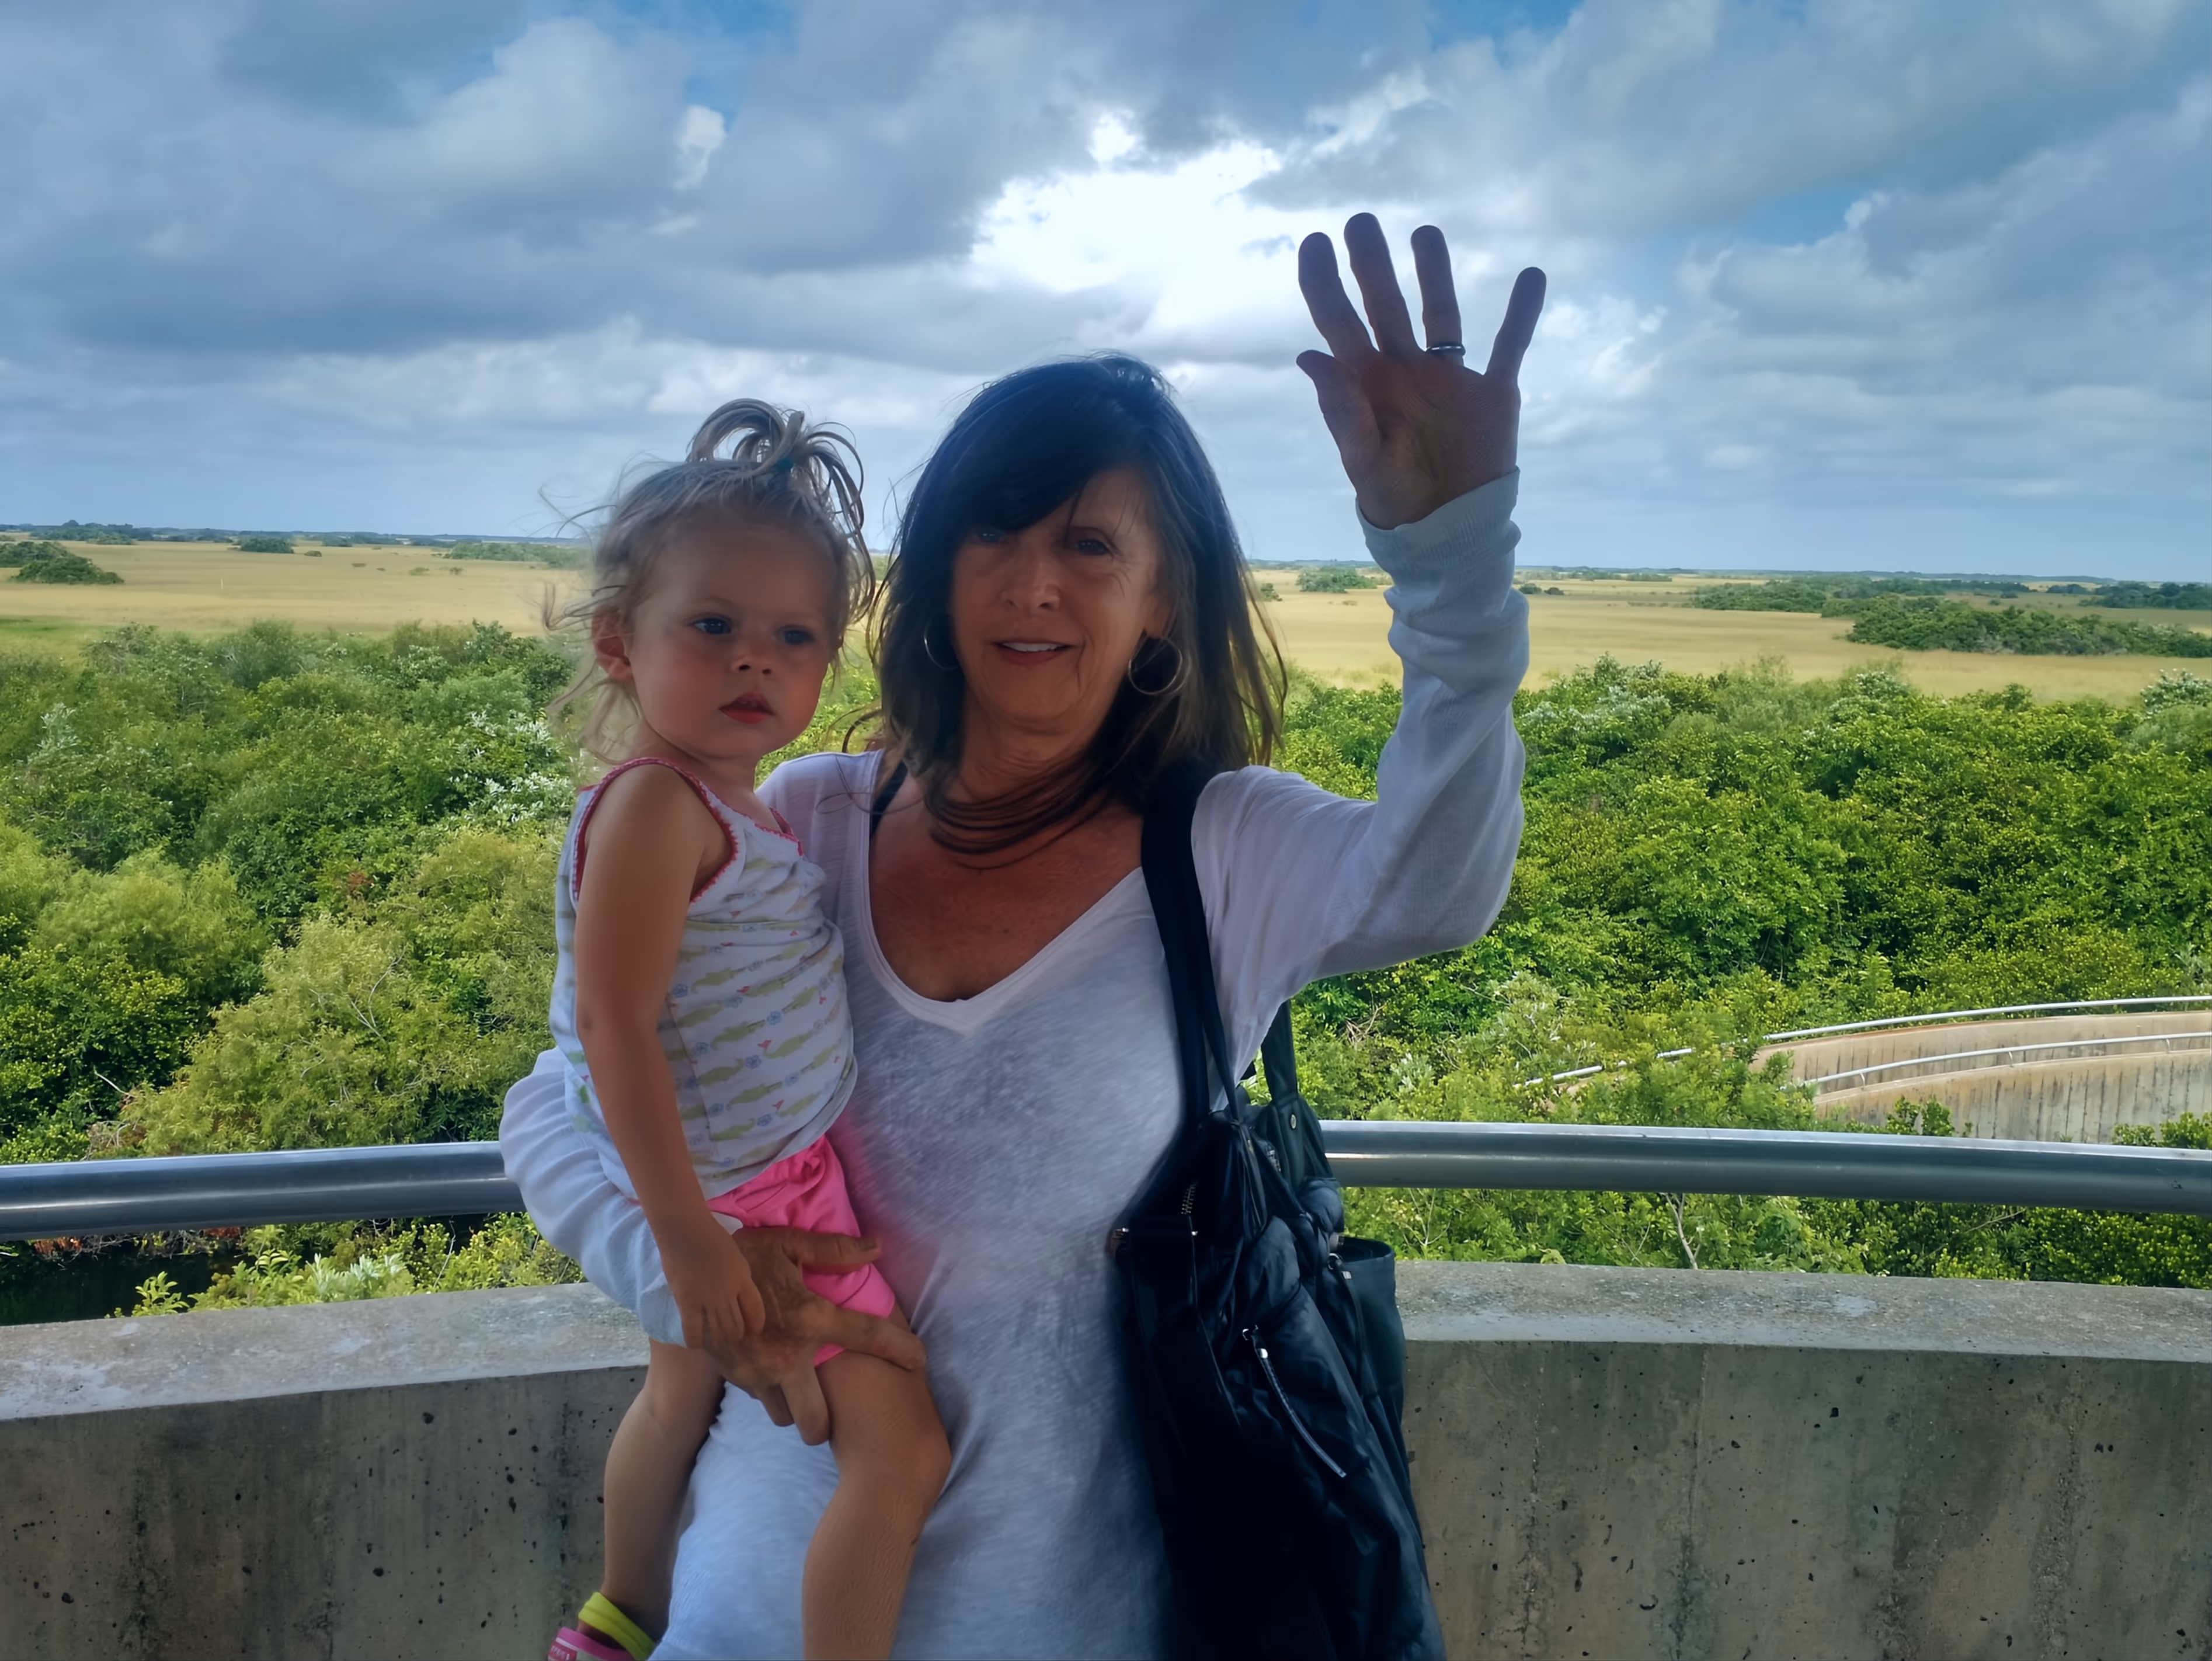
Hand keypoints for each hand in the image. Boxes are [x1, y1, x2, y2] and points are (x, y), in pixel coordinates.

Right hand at [662, 1219, 767, 1353]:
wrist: (685, 1231)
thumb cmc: (711, 1237)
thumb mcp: (736, 1257)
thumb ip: (739, 1277)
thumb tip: (739, 1292)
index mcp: (743, 1279)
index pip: (756, 1310)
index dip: (755, 1325)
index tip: (752, 1331)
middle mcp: (729, 1293)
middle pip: (737, 1325)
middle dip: (736, 1335)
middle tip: (732, 1338)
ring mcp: (708, 1300)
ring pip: (718, 1331)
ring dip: (719, 1339)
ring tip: (717, 1342)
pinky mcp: (687, 1302)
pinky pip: (693, 1329)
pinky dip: (695, 1340)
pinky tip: (696, 1344)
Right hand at [696, 1226, 927, 1444]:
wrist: (685, 1269)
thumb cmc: (742, 1252)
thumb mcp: (789, 1243)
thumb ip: (835, 1251)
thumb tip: (877, 1248)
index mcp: (808, 1320)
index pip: (867, 1338)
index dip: (900, 1350)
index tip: (919, 1361)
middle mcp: (785, 1358)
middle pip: (816, 1421)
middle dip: (827, 1424)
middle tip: (834, 1407)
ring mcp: (756, 1373)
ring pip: (784, 1415)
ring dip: (795, 1406)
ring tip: (800, 1384)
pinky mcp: (733, 1376)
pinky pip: (760, 1396)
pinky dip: (769, 1389)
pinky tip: (770, 1365)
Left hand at [1297, 214, 1545, 529]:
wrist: (1449, 534)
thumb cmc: (1397, 500)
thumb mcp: (1364, 461)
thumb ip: (1341, 411)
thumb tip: (1308, 355)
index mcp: (1364, 384)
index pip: (1338, 322)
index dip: (1323, 283)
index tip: (1314, 240)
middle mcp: (1403, 370)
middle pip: (1385, 305)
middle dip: (1371, 264)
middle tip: (1361, 220)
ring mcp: (1449, 378)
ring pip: (1442, 314)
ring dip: (1435, 274)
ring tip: (1424, 232)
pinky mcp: (1493, 393)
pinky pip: (1509, 345)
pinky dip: (1521, 313)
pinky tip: (1532, 276)